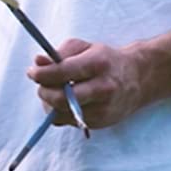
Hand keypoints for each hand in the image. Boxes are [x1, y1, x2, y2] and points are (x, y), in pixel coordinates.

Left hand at [29, 38, 149, 129]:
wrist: (138, 79)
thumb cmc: (106, 60)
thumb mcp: (85, 48)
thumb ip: (59, 54)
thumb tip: (37, 62)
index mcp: (98, 64)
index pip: (61, 73)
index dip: (41, 74)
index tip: (32, 72)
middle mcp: (102, 88)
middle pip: (60, 99)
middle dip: (43, 92)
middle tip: (41, 84)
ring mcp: (102, 109)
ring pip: (60, 114)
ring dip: (49, 103)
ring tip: (55, 91)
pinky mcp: (99, 123)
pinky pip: (67, 122)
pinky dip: (59, 112)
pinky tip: (66, 102)